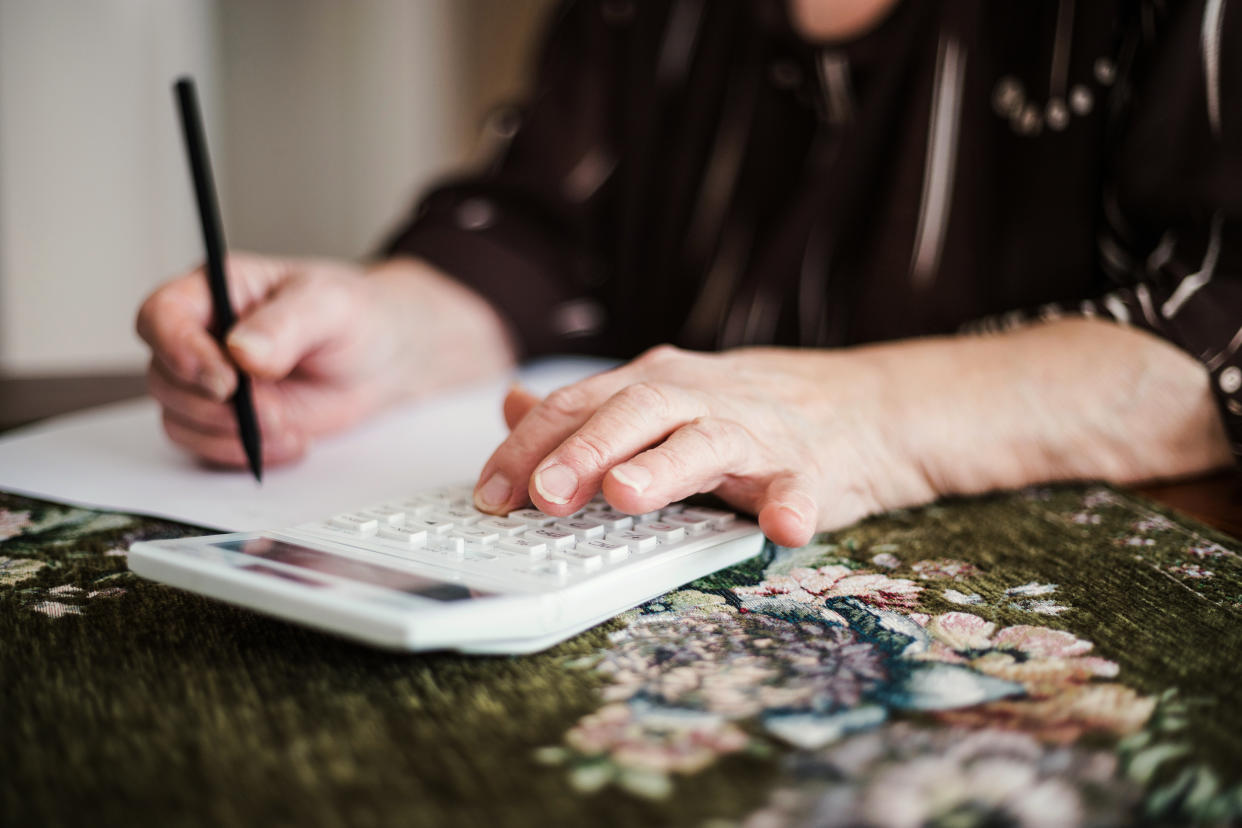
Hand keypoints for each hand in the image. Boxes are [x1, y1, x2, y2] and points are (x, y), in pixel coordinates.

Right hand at [136, 253, 513, 467]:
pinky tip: (291, 441)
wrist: (382, 359)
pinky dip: (246, 454)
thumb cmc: (355, 317)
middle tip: (273, 412)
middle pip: (165, 378)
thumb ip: (286, 324)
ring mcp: (211, 382)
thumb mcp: (330, 305)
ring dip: (231, 435)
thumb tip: (241, 350)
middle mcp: (202, 336)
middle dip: (216, 406)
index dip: (179, 351)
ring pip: (180, 419)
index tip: (225, 382)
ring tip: (289, 427)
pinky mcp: (226, 420)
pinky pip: (208, 448)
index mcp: (215, 291)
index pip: (161, 316)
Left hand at [471, 345, 934, 546]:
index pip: (578, 406)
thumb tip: (511, 403)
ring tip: (625, 495)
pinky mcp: (810, 469)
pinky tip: (783, 528)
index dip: (528, 449)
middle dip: (583, 451)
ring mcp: (755, 432)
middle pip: (634, 412)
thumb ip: (587, 408)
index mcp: (653, 385)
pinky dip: (791, 507)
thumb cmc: (744, 409)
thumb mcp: (659, 397)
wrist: (858, 405)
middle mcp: (697, 399)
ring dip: (664, 467)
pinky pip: (800, 488)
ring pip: (705, 441)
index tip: (488, 495)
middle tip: (543, 495)